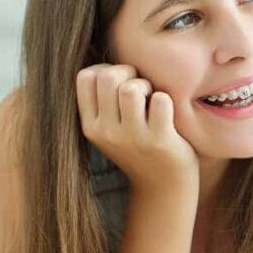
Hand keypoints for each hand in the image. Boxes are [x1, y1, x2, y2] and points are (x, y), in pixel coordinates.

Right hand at [76, 63, 198, 193]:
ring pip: (132, 87)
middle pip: (109, 76)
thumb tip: (108, 63)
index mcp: (91, 126)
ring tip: (153, 100)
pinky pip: (161, 100)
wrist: (164, 188)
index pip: (85, 76)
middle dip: (129, 73)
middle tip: (142, 89)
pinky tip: (168, 113)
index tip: (121, 84)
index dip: (107, 69)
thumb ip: (105, 101)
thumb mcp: (111, 129)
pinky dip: (167, 99)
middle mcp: (106, 132)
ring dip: (148, 85)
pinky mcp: (159, 141)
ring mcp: (132, 138)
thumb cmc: (140, 148)